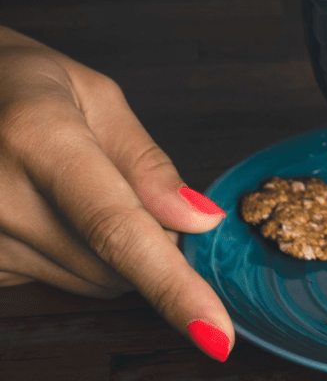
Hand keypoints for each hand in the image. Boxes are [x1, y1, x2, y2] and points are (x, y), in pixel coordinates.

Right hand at [0, 27, 233, 361]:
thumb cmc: (23, 82)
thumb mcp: (94, 96)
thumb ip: (146, 163)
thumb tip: (200, 222)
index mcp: (38, 137)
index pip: (118, 230)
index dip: (173, 287)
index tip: (215, 333)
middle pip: (112, 264)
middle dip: (153, 242)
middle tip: (137, 190)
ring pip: (90, 280)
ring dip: (113, 251)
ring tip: (81, 187)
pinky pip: (56, 280)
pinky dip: (77, 254)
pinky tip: (52, 208)